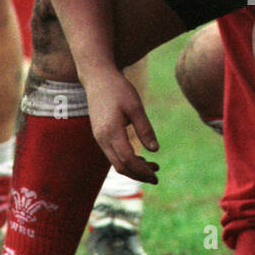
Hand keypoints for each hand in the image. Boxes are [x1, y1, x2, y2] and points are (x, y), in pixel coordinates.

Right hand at [82, 67, 159, 182]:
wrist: (97, 77)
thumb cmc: (118, 89)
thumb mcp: (136, 106)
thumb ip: (145, 129)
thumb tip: (155, 150)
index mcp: (111, 132)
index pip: (127, 160)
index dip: (142, 170)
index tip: (156, 174)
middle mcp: (102, 138)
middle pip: (120, 166)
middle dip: (138, 174)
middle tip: (156, 177)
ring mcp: (99, 137)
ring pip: (115, 162)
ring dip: (133, 168)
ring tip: (153, 167)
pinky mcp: (100, 134)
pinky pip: (113, 154)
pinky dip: (126, 160)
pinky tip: (141, 158)